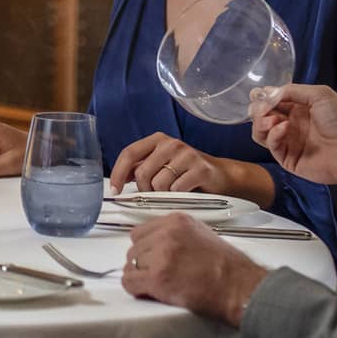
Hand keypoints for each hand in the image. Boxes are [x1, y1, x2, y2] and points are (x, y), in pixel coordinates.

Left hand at [109, 133, 229, 196]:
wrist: (220, 176)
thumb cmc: (187, 172)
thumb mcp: (161, 166)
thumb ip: (140, 169)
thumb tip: (117, 181)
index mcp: (157, 140)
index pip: (129, 153)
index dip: (118, 173)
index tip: (115, 190)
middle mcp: (171, 143)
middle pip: (142, 173)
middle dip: (144, 190)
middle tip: (154, 195)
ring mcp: (186, 155)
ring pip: (158, 184)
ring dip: (162, 196)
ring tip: (171, 193)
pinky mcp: (200, 169)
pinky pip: (176, 190)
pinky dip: (177, 197)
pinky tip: (183, 194)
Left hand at [121, 213, 267, 326]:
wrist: (238, 285)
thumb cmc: (226, 265)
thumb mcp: (200, 234)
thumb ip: (175, 234)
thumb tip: (155, 243)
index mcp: (176, 221)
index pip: (139, 232)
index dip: (145, 249)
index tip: (150, 259)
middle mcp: (166, 234)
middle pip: (133, 249)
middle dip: (142, 264)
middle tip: (157, 275)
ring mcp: (161, 255)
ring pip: (130, 266)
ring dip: (140, 277)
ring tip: (158, 285)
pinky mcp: (158, 277)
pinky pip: (130, 283)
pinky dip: (137, 290)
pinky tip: (151, 292)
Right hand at [250, 83, 336, 198]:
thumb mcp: (319, 94)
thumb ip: (292, 91)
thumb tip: (268, 92)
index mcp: (299, 108)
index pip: (273, 101)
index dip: (263, 97)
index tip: (257, 94)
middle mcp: (291, 124)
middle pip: (263, 116)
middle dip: (258, 110)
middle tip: (262, 108)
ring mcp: (288, 142)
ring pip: (261, 132)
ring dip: (261, 123)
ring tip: (272, 119)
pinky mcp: (287, 159)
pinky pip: (272, 146)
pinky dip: (273, 135)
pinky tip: (283, 128)